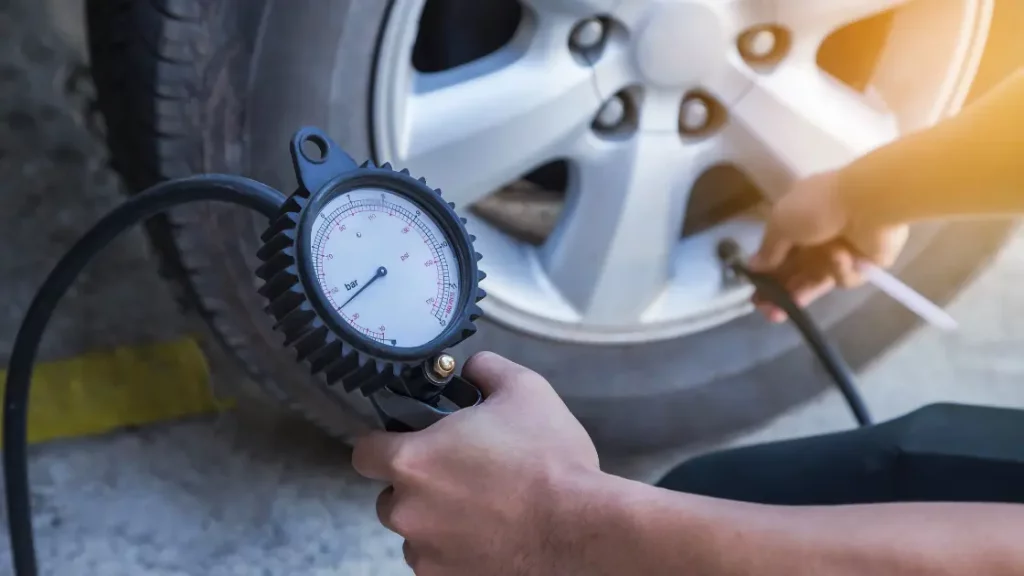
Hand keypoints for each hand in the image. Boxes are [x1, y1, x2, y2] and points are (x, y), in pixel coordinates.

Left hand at [352, 352, 599, 575]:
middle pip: (390, 494)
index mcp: (413, 460)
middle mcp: (407, 510)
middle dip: (416, 483)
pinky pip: (435, 560)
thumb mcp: (524, 390)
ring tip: (480, 506)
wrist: (581, 528)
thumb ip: (486, 369)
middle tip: (459, 471)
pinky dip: (453, 549)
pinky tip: (488, 533)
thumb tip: (472, 368)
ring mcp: (424, 551)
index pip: (363, 452)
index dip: (383, 443)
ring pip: (414, 530)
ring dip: (434, 518)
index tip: (408, 440)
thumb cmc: (549, 459)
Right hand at [749, 170, 908, 321]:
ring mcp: (839, 253)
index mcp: (795, 222)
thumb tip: (753, 266)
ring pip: (816, 281)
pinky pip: (843, 277)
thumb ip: (768, 249)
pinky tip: (841, 256)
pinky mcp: (862, 266)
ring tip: (792, 304)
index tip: (754, 294)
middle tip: (770, 312)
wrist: (869, 203)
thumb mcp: (781, 222)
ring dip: (803, 292)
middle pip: (794, 273)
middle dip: (780, 293)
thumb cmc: (818, 206)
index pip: (775, 255)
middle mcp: (816, 238)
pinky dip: (840, 269)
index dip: (764, 276)